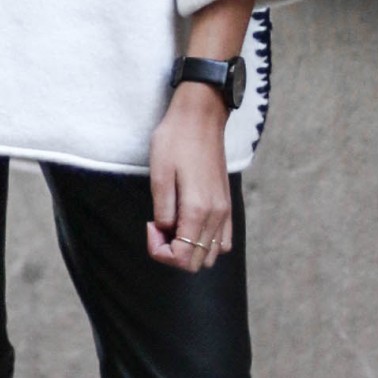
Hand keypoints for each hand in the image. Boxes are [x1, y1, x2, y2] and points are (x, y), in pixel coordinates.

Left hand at [147, 81, 233, 274]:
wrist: (201, 115)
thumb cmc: (175, 140)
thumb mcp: (159, 174)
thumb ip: (163, 211)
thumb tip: (165, 232)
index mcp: (198, 209)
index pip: (181, 257)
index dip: (159, 251)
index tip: (150, 226)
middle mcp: (216, 215)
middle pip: (196, 262)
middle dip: (172, 252)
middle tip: (158, 225)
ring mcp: (225, 210)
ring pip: (210, 254)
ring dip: (188, 248)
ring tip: (172, 223)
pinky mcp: (227, 203)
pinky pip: (223, 240)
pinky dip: (205, 242)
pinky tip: (189, 223)